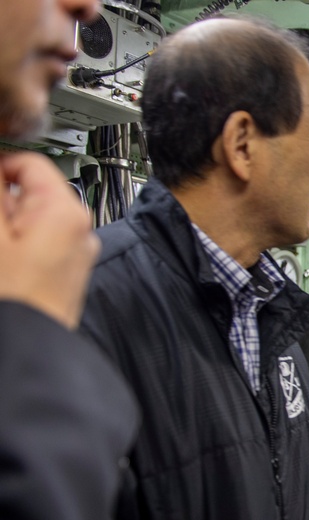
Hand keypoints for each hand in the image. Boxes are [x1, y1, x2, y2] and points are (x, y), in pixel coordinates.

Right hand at [0, 153, 97, 328]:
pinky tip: (4, 259)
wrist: (28, 347)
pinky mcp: (65, 273)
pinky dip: (15, 243)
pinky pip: (37, 243)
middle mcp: (80, 230)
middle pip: (30, 191)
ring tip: (0, 249)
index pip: (30, 162)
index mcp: (65, 212)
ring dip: (5, 224)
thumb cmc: (13, 298)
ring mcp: (76, 253)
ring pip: (31, 219)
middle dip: (0, 200)